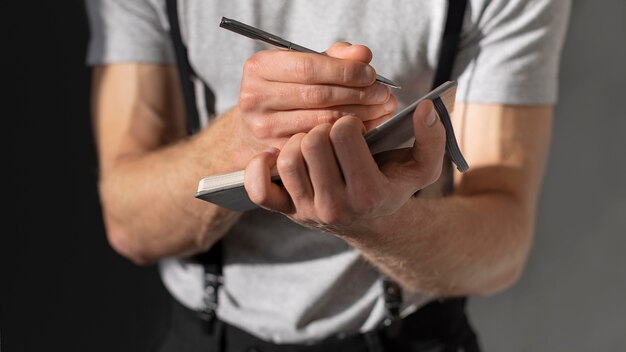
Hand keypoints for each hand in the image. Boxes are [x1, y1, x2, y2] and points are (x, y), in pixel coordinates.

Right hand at [232, 42, 397, 161]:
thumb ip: (335, 57)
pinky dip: (348, 134)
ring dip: (360, 115)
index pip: (308, 68)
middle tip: (384, 94)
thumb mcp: (304, 66)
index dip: (345, 71)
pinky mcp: (277, 153)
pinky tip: (366, 127)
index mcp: (259, 68)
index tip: (370, 74)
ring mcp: (264, 129)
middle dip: (358, 94)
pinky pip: (321, 143)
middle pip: (318, 96)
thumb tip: (363, 54)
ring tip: (381, 108)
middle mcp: (255, 98)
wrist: (257, 127)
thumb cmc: (287, 91)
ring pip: (322, 122)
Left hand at [243, 100, 445, 230]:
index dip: (347, 121)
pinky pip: (259, 190)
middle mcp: (336, 207)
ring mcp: (308, 211)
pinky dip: (259, 168)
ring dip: (297, 142)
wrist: (370, 222)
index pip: (343, 134)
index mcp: (369, 193)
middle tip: (331, 133)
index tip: (353, 128)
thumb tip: (426, 108)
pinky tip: (276, 155)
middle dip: (322, 127)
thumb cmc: (393, 185)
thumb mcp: (422, 166)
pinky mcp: (287, 212)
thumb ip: (432, 138)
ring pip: (287, 159)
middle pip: (312, 143)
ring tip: (313, 143)